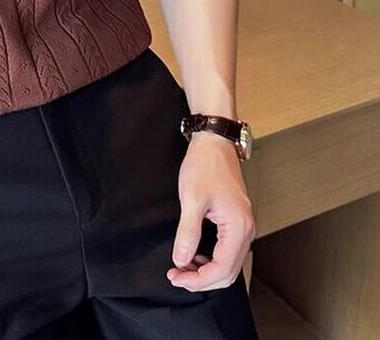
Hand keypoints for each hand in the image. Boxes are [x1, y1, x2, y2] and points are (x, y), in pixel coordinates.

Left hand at [167, 131, 255, 291]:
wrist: (214, 143)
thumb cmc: (205, 165)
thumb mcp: (191, 198)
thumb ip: (188, 232)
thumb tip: (181, 259)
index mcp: (238, 226)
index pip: (222, 269)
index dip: (198, 280)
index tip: (176, 277)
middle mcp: (246, 230)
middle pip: (228, 272)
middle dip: (201, 280)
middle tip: (176, 276)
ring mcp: (243, 226)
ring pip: (229, 264)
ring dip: (206, 271)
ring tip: (182, 267)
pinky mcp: (236, 221)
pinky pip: (227, 251)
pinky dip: (211, 259)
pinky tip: (194, 255)